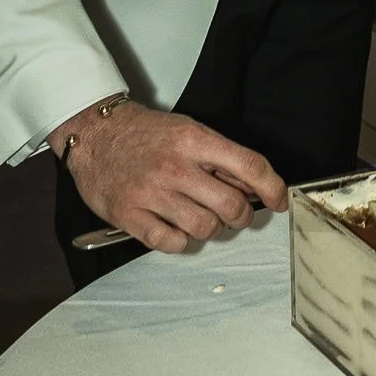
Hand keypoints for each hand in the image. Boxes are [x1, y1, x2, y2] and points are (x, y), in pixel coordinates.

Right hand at [50, 100, 287, 251]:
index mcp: (194, 140)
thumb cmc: (146, 134)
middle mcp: (175, 167)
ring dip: (210, 228)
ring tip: (199, 215)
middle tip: (235, 213)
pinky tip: (175, 226)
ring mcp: (152, 193)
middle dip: (242, 215)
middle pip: (232, 206)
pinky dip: (181, 241)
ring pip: (206, 229)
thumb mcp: (188, 131)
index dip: (273, 188)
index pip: (249, 166)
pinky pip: (173, 244)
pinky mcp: (130, 216)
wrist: (95, 133)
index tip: (279, 201)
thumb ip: (221, 158)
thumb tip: (257, 187)